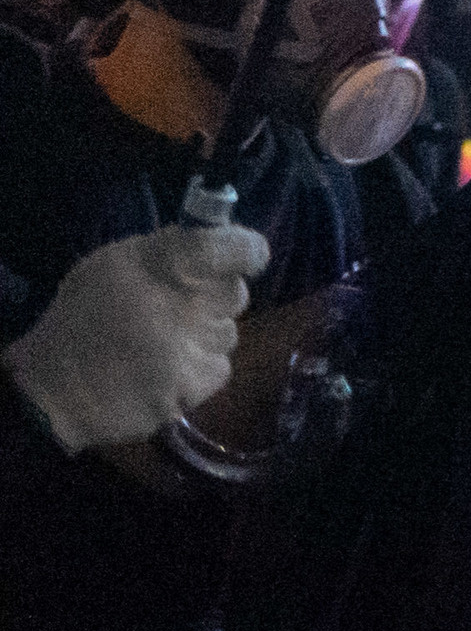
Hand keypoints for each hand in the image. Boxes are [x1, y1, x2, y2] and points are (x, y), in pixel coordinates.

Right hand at [8, 219, 268, 454]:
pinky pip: (219, 365)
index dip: (247, 250)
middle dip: (216, 299)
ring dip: (204, 335)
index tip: (251, 255)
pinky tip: (164, 371)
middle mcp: (181, 300)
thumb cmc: (85, 319)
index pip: (225, 248)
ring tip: (159, 345)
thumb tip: (219, 241)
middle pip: (235, 293)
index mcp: (156, 264)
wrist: (60, 390)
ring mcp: (193, 344)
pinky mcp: (199, 381)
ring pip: (227, 332)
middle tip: (177, 310)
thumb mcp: (113, 266)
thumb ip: (167, 252)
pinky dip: (198, 368)